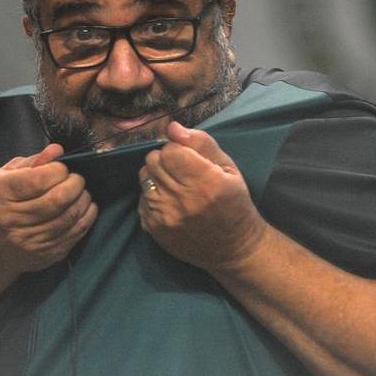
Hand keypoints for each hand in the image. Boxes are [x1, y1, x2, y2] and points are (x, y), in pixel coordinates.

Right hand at [0, 143, 96, 272]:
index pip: (39, 179)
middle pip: (58, 199)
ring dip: (83, 199)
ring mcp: (30, 240)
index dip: (59, 170)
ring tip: (81, 191)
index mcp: (1, 193)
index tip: (62, 168)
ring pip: (70, 216)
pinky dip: (86, 216)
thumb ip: (33, 161)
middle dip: (76, 183)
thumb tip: (58, 150)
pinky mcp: (46, 253)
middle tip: (76, 178)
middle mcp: (13, 219)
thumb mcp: (5, 175)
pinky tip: (84, 207)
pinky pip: (76, 233)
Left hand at [137, 122, 265, 271]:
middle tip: (181, 171)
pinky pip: (141, 199)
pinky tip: (171, 202)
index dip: (178, 148)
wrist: (233, 247)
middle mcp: (183, 201)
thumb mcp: (228, 168)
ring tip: (176, 186)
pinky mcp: (154, 229)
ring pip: (144, 178)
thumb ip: (201, 143)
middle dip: (165, 159)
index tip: (189, 158)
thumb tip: (172, 127)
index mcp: (206, 183)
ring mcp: (166, 217)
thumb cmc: (234, 203)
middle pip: (153, 161)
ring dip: (157, 177)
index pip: (171, 150)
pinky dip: (153, 196)